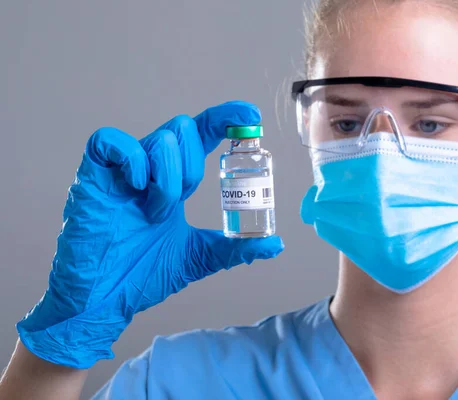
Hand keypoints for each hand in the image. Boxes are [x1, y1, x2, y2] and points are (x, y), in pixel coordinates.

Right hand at [16, 101, 283, 368]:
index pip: (201, 135)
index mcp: (173, 182)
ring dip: (168, 178)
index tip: (251, 115)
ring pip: (160, 138)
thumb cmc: (141, 276)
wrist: (103, 302)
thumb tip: (276, 245)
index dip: (225, 118)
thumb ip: (235, 248)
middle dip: (193, 165)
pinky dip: (133, 161)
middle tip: (181, 201)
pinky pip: (112, 141)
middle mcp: (149, 169)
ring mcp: (121, 171)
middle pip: (183, 129)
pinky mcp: (93, 176)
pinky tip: (136, 188)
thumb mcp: (198, 257)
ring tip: (155, 212)